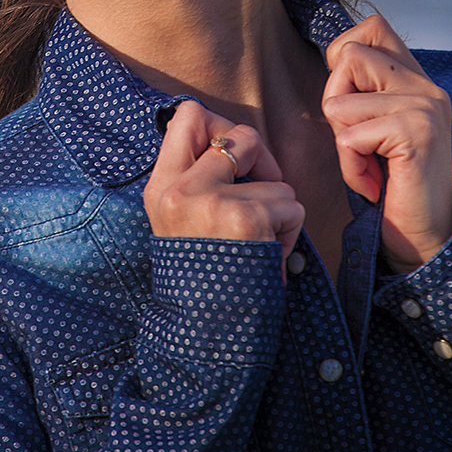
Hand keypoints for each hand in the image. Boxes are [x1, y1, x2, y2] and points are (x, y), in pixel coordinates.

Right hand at [143, 100, 304, 277]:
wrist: (203, 335)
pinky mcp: (246, 219)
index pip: (188, 116)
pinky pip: (291, 208)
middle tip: (260, 195)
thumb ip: (198, 180)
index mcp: (161, 187)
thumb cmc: (204, 277)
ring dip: (279, 214)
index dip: (221, 126)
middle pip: (241, 134)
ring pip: (277, 181)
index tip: (231, 157)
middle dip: (264, 163)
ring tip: (256, 246)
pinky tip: (267, 259)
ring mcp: (212, 202)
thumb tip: (233, 138)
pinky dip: (289, 235)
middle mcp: (180, 189)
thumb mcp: (181, 223)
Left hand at [322, 15, 451, 274]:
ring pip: (339, 101)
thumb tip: (334, 58)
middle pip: (348, 55)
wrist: (425, 238)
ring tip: (370, 165)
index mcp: (418, 80)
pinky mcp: (415, 133)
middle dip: (336, 101)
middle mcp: (426, 87)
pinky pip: (349, 137)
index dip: (343, 56)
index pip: (373, 26)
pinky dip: (351, 167)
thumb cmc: (392, 186)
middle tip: (360, 140)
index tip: (352, 101)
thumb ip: (367, 91)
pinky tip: (375, 184)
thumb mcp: (377, 127)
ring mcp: (424, 107)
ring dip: (343, 143)